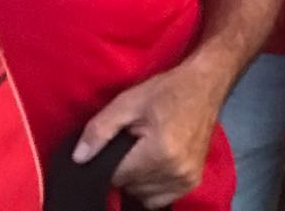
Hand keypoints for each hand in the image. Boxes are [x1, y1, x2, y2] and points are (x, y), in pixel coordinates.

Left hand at [74, 63, 224, 207]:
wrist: (206, 84)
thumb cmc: (167, 89)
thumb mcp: (129, 101)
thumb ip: (100, 130)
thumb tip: (78, 158)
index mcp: (158, 153)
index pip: (115, 176)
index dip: (110, 160)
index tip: (118, 142)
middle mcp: (175, 172)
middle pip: (129, 187)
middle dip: (124, 168)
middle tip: (133, 141)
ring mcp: (186, 180)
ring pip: (143, 195)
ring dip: (138, 179)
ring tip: (144, 151)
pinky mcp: (193, 182)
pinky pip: (160, 198)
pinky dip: (153, 187)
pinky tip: (154, 164)